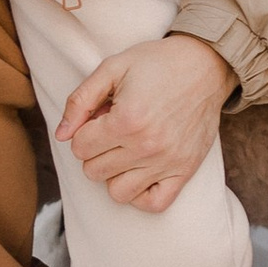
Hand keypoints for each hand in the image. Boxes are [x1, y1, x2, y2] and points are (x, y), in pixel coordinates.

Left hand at [56, 31, 235, 211]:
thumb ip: (81, 100)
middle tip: (112, 132)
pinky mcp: (185, 170)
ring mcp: (167, 162)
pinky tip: (139, 174)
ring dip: (113, 174)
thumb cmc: (157, 63)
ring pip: (117, 192)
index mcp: (126, 119)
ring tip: (124, 152)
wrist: (206, 65)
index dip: (83, 131)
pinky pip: (154, 203)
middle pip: (93, 171)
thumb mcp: (113, 67)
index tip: (100, 118)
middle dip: (95, 151)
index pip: (79, 148)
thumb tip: (61, 134)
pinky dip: (141, 195)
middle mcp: (146, 146)